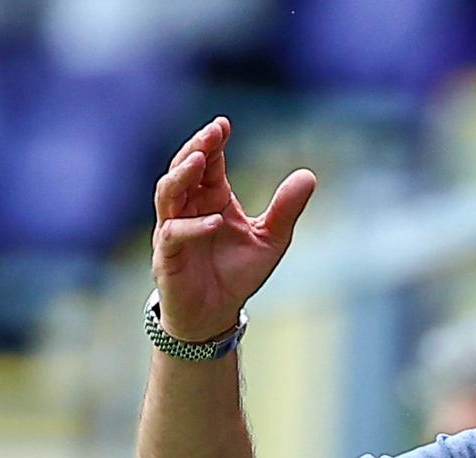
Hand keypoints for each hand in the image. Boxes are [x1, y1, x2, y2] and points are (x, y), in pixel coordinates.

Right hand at [151, 117, 316, 342]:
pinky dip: (194, 227)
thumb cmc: (237, 274)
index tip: (224, 125)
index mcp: (212, 197)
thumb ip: (286, 209)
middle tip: (212, 132)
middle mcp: (189, 207)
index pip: (208, 162)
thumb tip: (308, 175)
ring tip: (199, 160)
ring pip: (168, 193)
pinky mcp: (167, 255)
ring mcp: (174, 229)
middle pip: (183, 168)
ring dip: (181, 175)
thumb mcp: (271, 240)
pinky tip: (216, 220)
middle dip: (196, 148)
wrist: (215, 315)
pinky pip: (175, 234)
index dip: (212, 142)